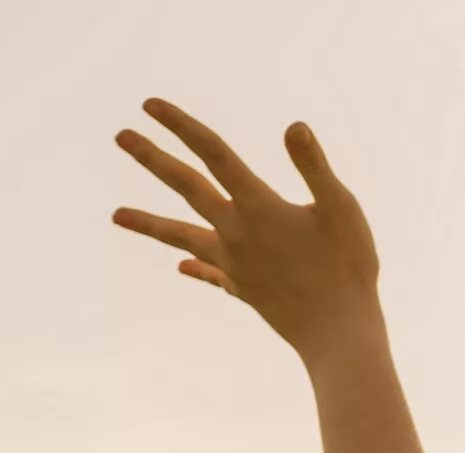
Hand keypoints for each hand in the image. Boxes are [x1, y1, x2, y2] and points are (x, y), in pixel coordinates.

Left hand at [111, 99, 380, 369]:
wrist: (339, 335)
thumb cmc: (348, 269)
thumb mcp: (342, 210)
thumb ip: (314, 167)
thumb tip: (294, 126)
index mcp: (259, 207)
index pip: (215, 155)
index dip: (183, 126)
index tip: (149, 105)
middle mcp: (237, 232)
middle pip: (187, 188)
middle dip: (153, 159)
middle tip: (120, 137)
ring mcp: (236, 263)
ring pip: (183, 236)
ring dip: (149, 223)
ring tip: (116, 215)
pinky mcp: (244, 289)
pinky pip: (211, 274)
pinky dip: (196, 268)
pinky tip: (181, 267)